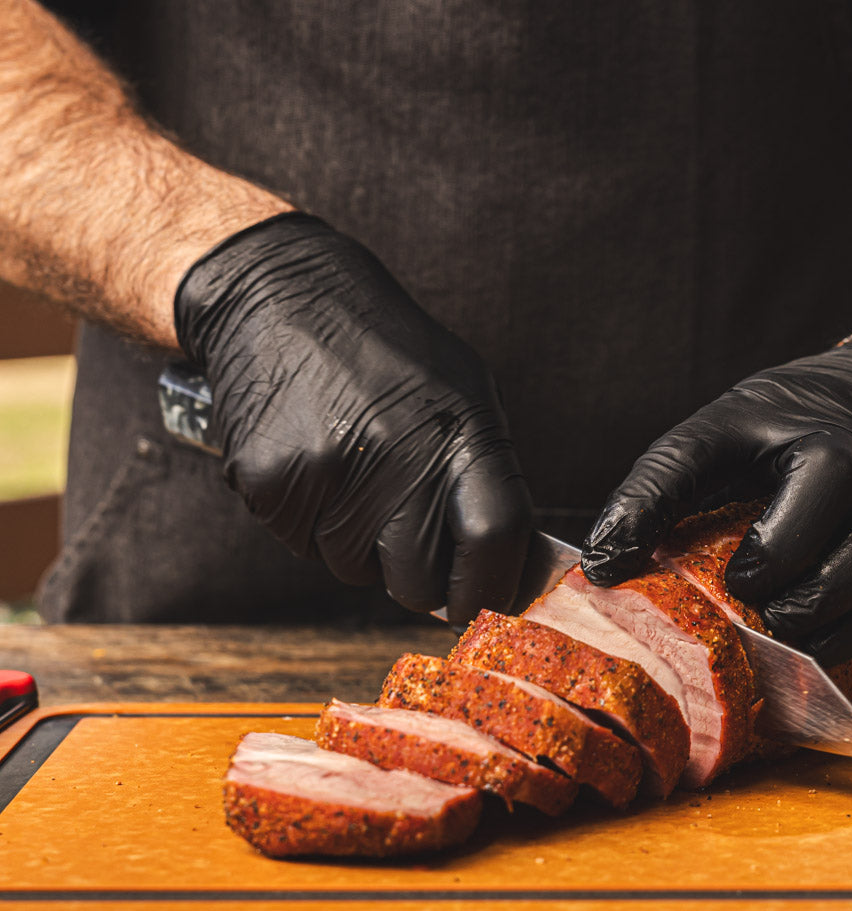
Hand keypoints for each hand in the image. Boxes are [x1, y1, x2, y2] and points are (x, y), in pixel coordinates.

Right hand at [174, 213, 531, 623]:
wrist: (279, 294)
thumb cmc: (385, 353)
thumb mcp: (463, 393)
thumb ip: (487, 479)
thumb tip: (506, 572)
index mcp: (458, 428)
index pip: (493, 538)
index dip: (492, 586)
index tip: (483, 602)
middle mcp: (396, 453)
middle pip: (419, 579)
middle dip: (421, 580)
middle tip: (407, 540)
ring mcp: (328, 471)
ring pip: (356, 571)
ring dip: (361, 547)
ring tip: (354, 477)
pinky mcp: (271, 482)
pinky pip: (305, 547)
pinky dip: (314, 526)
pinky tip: (316, 469)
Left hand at [581, 344, 851, 664]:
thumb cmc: (791, 434)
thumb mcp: (720, 440)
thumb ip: (662, 494)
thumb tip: (604, 568)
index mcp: (769, 414)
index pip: (695, 449)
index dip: (646, 507)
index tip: (608, 568)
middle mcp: (849, 441)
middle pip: (828, 478)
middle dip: (778, 551)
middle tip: (741, 593)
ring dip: (824, 599)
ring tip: (778, 627)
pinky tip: (813, 645)